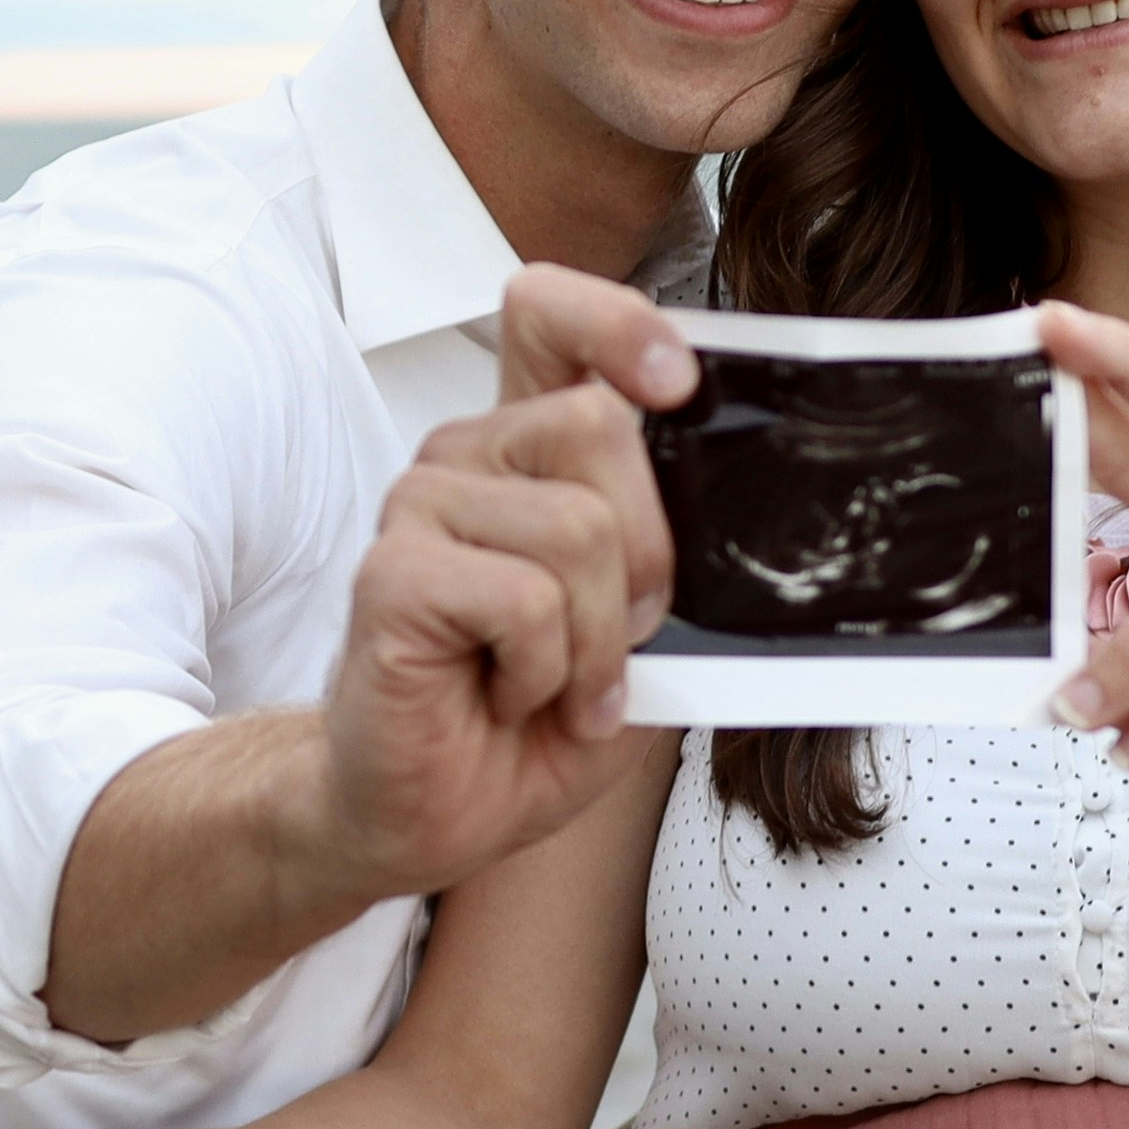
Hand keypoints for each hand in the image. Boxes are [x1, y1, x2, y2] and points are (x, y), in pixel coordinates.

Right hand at [312, 267, 692, 897]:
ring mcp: (418, 508)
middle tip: (617, 638)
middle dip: (647, 553)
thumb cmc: (528, 722)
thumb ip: (672, 556)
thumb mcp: (638, 632)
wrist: (440, 812)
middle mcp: (467, 457)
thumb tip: (737, 511)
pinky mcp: (391, 575)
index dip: (617, 321)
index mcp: (525, 448)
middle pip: (596, 422)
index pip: (551, 316)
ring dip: (597, 639)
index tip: (676, 382)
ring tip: (556, 683)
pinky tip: (510, 696)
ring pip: (576, 526)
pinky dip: (547, 671)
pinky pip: (525, 597)